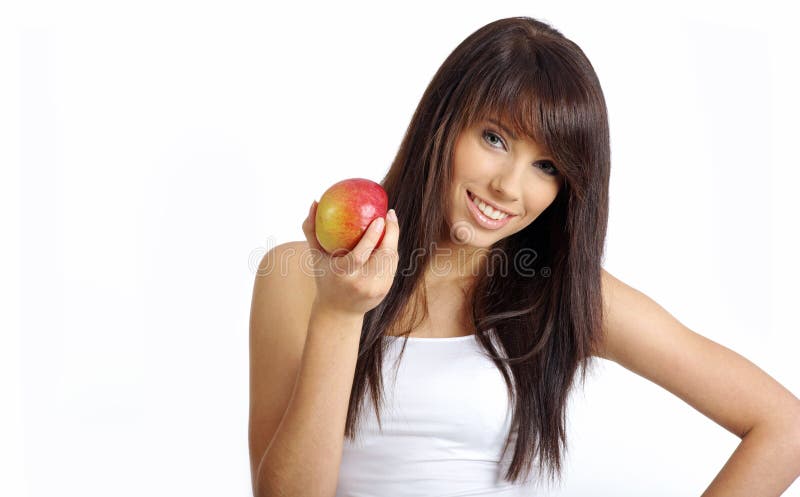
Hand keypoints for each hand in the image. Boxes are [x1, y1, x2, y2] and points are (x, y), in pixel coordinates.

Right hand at [301, 200, 399, 316]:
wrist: (338, 311)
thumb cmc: (324, 276)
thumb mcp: (315, 256)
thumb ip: (312, 230)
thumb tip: (315, 201)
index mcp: (342, 274)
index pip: (360, 255)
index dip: (372, 237)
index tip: (379, 218)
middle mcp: (361, 283)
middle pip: (383, 256)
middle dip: (391, 233)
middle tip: (389, 214)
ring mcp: (375, 289)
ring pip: (391, 260)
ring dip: (393, 240)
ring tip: (390, 222)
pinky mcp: (384, 291)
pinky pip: (392, 266)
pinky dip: (391, 251)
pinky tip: (389, 238)